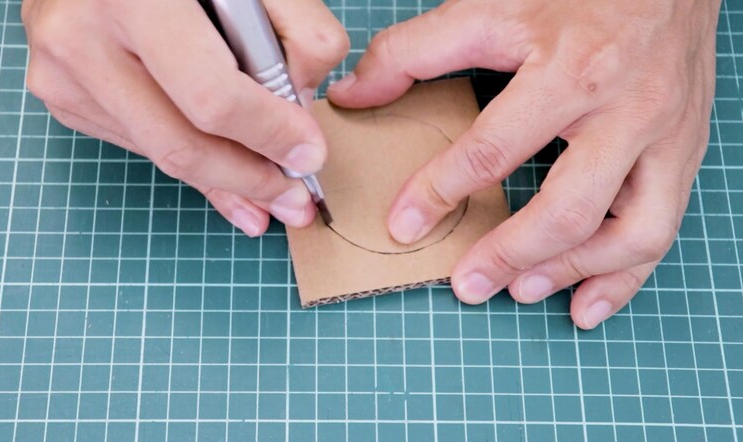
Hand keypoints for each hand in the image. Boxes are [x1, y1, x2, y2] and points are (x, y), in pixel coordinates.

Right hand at [22, 0, 348, 235]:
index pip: (212, 97)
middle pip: (182, 145)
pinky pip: (142, 144)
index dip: (269, 135)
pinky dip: (190, 164)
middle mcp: (83, 39)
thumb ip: (296, 26)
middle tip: (294, 200)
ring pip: (162, 154)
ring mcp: (64, 75)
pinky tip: (225, 175)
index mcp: (135, 0)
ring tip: (268, 197)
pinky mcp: (62, 97)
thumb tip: (303, 98)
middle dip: (250, 181)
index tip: (308, 156)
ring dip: (224, 182)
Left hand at [328, 0, 719, 328]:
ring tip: (518, 291)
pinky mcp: (682, 155)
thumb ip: (412, 51)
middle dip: (509, 255)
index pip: (493, 149)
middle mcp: (624, 112)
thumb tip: (351, 93)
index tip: (403, 224)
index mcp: (568, 72)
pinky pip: (662, 231)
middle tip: (466, 284)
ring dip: (568, 274)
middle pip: (566, 209)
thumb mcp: (491, 7)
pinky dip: (623, 277)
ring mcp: (662, 139)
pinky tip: (585, 304)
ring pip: (628, 233)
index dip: (439, 192)